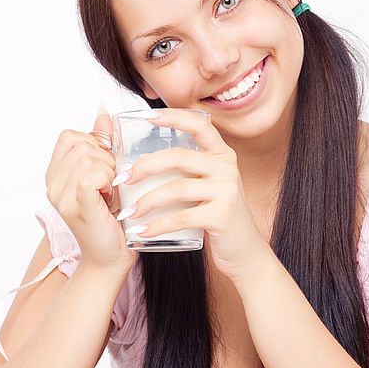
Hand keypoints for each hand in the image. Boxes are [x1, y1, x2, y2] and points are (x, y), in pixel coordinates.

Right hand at [44, 107, 136, 273]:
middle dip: (106, 159)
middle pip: (82, 145)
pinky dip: (106, 182)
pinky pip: (90, 176)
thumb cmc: (110, 216)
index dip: (94, 144)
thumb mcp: (106, 174)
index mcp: (56, 173)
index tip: (105, 166)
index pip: (70, 136)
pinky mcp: (78, 207)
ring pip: (89, 158)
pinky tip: (109, 197)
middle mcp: (53, 184)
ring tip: (110, 193)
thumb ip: (101, 143)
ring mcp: (62, 197)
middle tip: (111, 184)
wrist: (109, 257)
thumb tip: (103, 113)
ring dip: (110, 172)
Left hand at [114, 108, 270, 281]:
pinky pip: (181, 217)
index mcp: (223, 155)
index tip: (147, 116)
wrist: (246, 252)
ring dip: (146, 201)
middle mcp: (227, 168)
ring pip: (176, 188)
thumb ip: (191, 170)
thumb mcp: (211, 186)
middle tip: (123, 179)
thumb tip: (147, 160)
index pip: (199, 126)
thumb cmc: (219, 216)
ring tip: (128, 213)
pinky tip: (142, 232)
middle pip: (179, 157)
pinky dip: (157, 225)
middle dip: (145, 166)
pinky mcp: (221, 216)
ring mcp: (226, 191)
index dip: (174, 117)